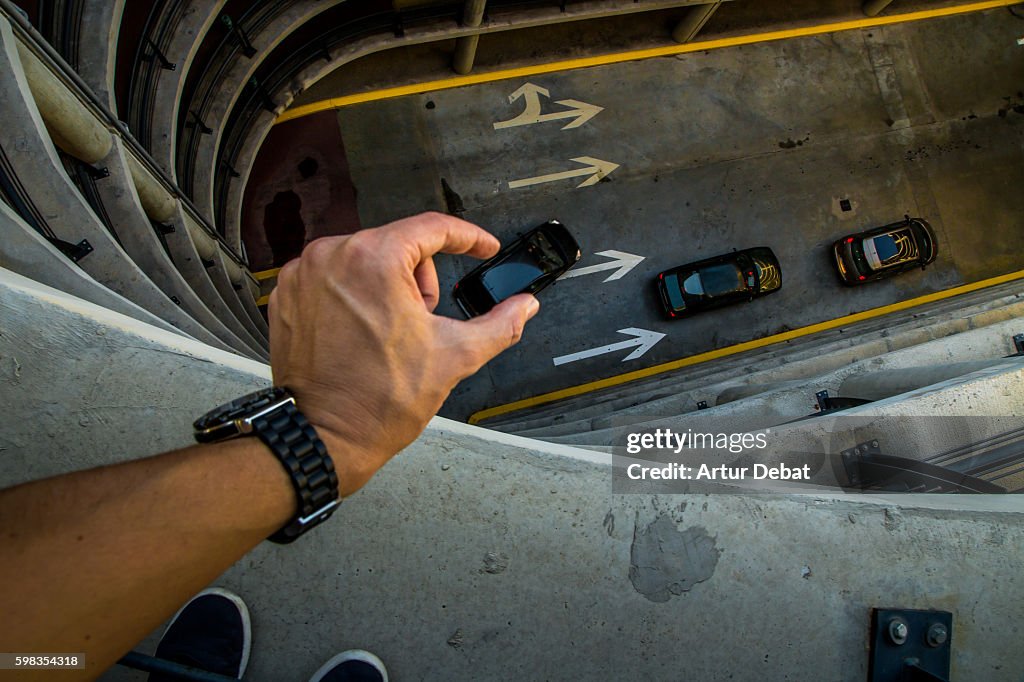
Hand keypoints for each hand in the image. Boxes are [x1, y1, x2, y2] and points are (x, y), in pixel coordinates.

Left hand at [268, 212, 539, 494]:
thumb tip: (524, 307)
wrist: (323, 438)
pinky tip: (361, 333)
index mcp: (373, 259)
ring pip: (364, 259)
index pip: (432, 227)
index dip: (467, 237)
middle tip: (423, 322)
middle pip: (397, 244)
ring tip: (389, 333)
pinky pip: (333, 278)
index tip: (482, 247)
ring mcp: (303, 275)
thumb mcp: (454, 357)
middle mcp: (331, 256)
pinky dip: (353, 296)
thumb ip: (499, 324)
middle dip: (421, 279)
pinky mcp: (287, 296)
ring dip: (387, 286)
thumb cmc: (377, 401)